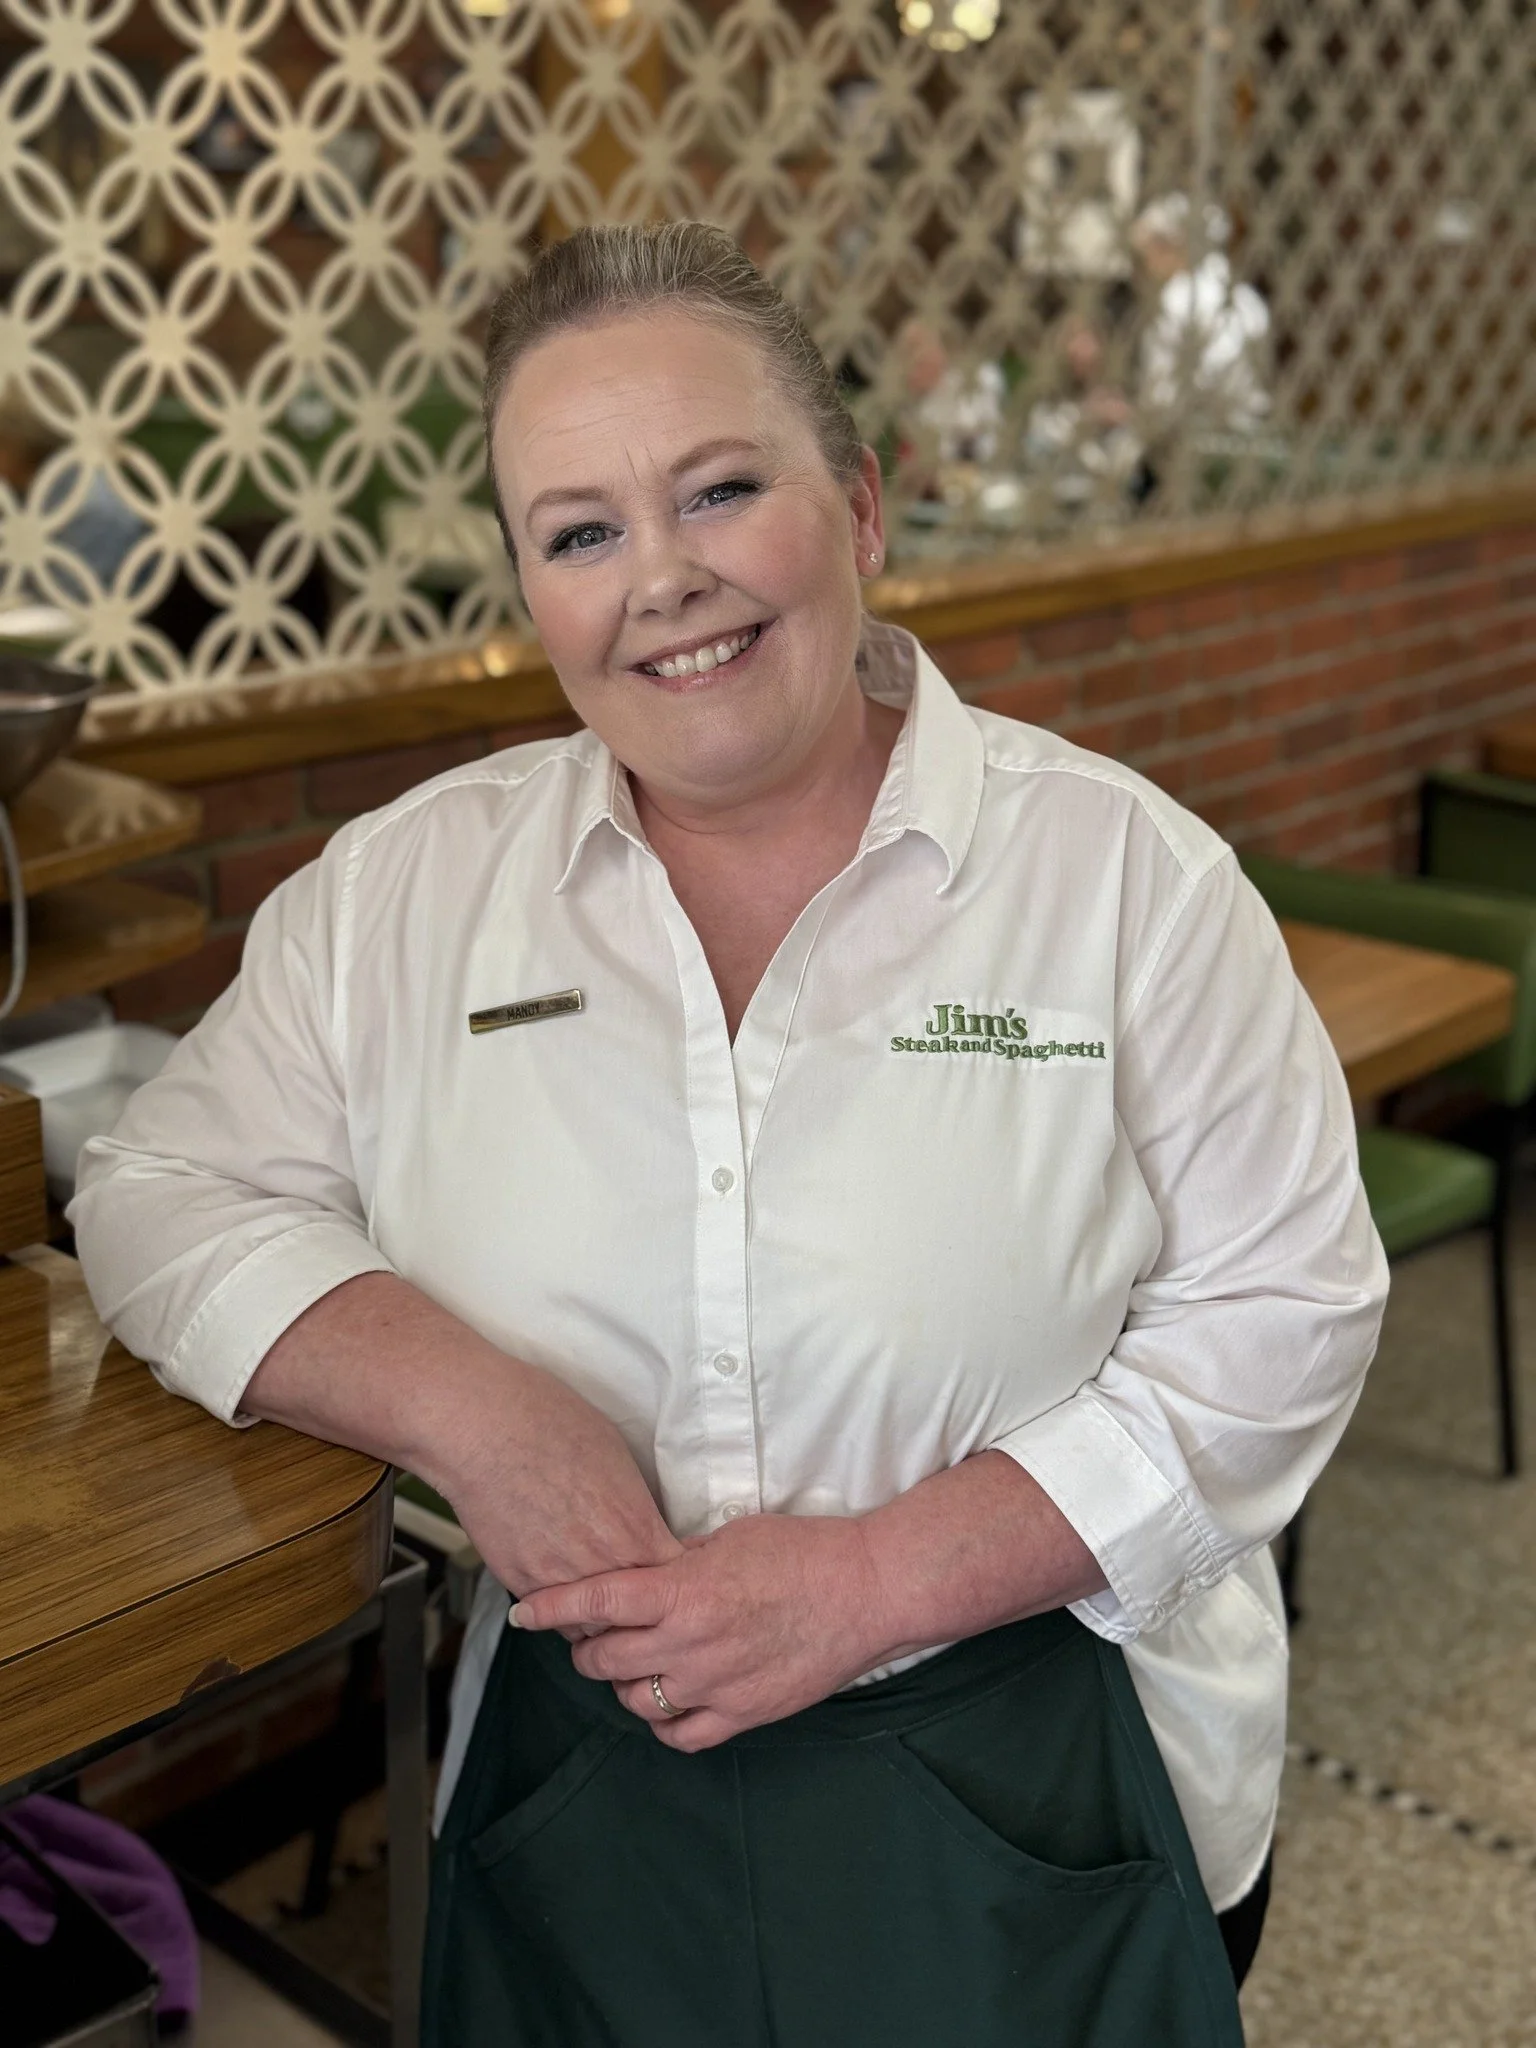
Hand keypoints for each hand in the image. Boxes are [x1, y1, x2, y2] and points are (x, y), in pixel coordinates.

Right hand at [441, 1358, 682, 1601]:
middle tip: (629, 1593)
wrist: (489, 1432)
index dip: (671, 1578)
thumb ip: (635, 1506)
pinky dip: (558, 1611)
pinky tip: (558, 1592)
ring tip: (591, 1597)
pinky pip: (552, 1618)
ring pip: (593, 1627)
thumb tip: (638, 1521)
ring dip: (596, 1616)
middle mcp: (605, 1566)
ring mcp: (563, 1582)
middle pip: (636, 1613)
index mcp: (638, 1532)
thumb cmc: (555, 1427)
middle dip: (636, 1605)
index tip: (663, 1573)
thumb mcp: (619, 1459)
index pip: (673, 1579)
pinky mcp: (523, 1586)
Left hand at [509, 1512, 890, 1750]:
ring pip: (634, 1700)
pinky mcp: (743, 1714)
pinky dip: (663, 1721)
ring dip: (624, 1683)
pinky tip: (670, 1700)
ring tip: (636, 1664)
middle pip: (603, 1658)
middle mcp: (690, 1643)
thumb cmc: (805, 1551)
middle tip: (593, 1634)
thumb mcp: (730, 1538)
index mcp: (683, 1591)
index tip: (525, 1612)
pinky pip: (680, 1735)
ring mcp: (715, 1685)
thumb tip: (646, 1575)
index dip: (551, 1608)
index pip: (595, 1601)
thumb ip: (680, 1565)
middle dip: (587, 1646)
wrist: (868, 1590)